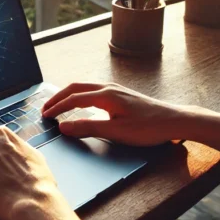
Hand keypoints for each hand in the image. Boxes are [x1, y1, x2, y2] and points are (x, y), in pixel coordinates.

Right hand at [42, 83, 189, 146]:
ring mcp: (115, 89)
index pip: (73, 99)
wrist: (174, 120)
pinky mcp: (120, 94)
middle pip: (75, 87)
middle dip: (57, 98)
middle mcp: (109, 88)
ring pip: (84, 87)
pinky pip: (92, 90)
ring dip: (68, 95)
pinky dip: (79, 96)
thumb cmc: (149, 127)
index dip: (57, 108)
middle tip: (44, 109)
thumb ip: (88, 128)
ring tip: (57, 105)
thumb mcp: (116, 131)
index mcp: (106, 95)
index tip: (45, 116)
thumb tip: (64, 126)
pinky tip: (79, 104)